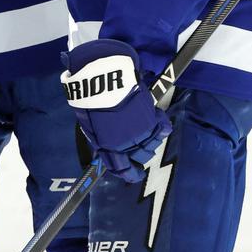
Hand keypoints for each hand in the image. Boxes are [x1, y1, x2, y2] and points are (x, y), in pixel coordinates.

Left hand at [60, 39, 171, 182]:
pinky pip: (162, 130)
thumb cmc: (90, 98)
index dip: (129, 174)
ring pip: (152, 145)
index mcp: (108, 146)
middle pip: (141, 157)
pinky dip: (162, 129)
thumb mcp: (89, 123)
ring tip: (145, 134)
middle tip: (137, 149)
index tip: (133, 175)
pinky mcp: (151, 117)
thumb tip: (108, 148)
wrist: (103, 76)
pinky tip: (160, 126)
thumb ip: (100, 138)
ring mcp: (141, 131)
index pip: (122, 169)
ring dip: (150, 142)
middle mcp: (127, 143)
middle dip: (139, 155)